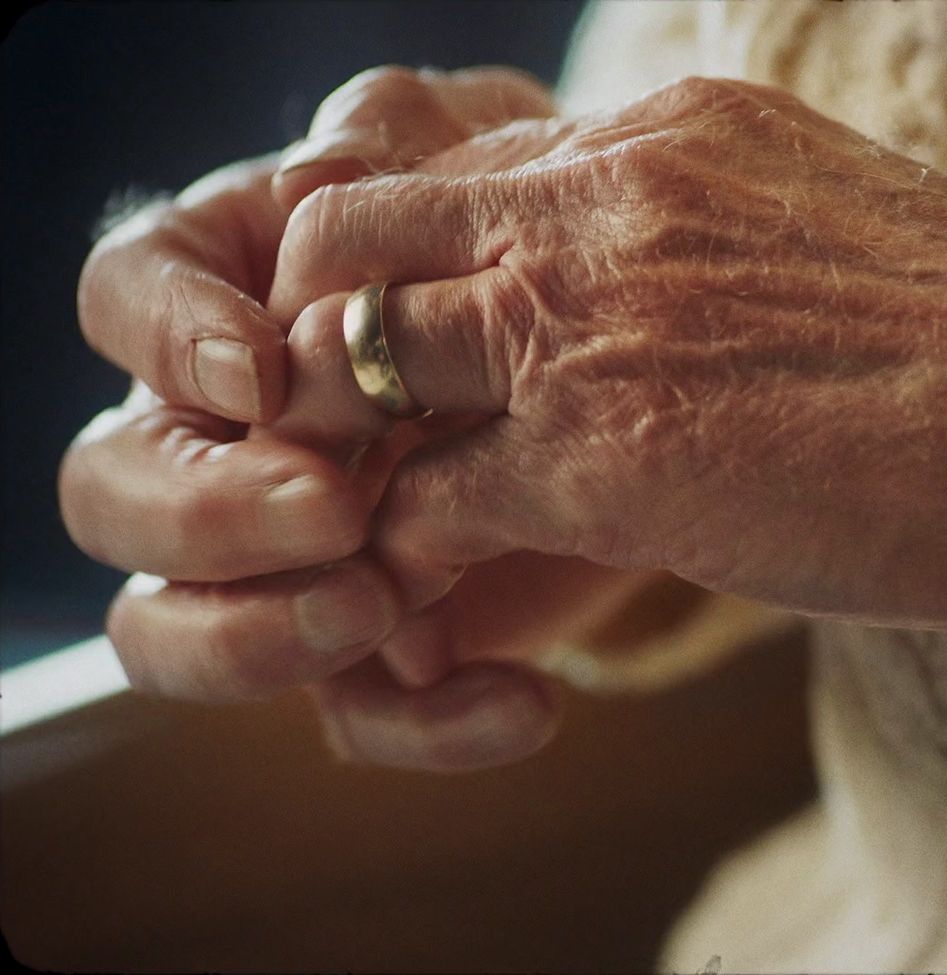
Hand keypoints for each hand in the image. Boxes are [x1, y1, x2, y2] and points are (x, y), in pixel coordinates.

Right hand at [62, 66, 597, 770]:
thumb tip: (318, 173)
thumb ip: (399, 153)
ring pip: (173, 627)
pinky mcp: (376, 635)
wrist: (650, 352)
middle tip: (334, 504)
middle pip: (112, 490)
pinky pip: (354, 710)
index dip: (164, 337)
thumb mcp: (492, 165)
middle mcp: (225, 433)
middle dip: (205, 512)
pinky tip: (529, 702)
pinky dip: (427, 722)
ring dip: (257, 635)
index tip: (258, 367)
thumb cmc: (544, 231)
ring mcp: (283, 553)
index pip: (123, 299)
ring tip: (384, 606)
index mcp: (231, 294)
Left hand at [271, 77, 946, 632]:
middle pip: (352, 229)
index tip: (437, 352)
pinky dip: (407, 557)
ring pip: (347, 359)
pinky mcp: (591, 457)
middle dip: (328, 326)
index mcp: (662, 133)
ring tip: (381, 517)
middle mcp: (597, 199)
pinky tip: (444, 596)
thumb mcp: (825, 229)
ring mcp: (582, 318)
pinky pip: (417, 503)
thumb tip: (679, 297)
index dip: (424, 269)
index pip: (463, 172)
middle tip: (360, 423)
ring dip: (346, 447)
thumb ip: (715, 237)